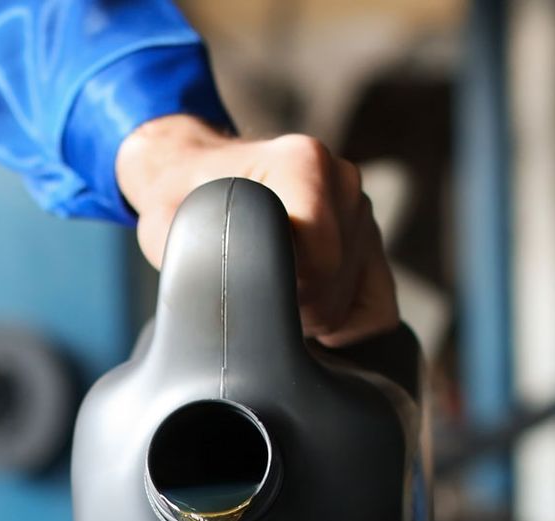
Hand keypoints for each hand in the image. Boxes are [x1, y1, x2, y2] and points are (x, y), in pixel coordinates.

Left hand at [114, 114, 398, 346]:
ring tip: (269, 287)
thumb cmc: (180, 203)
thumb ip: (215, 263)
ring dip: (308, 313)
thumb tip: (253, 316)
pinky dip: (340, 323)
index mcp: (304, 163)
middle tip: (248, 288)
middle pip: (335, 292)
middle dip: (290, 308)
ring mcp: (361, 211)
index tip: (242, 283)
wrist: (194, 177)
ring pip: (353, 305)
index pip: (321, 264)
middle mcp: (344, 181)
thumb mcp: (179, 230)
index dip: (279, 295)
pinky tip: (301, 306)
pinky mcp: (370, 243)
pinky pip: (375, 311)